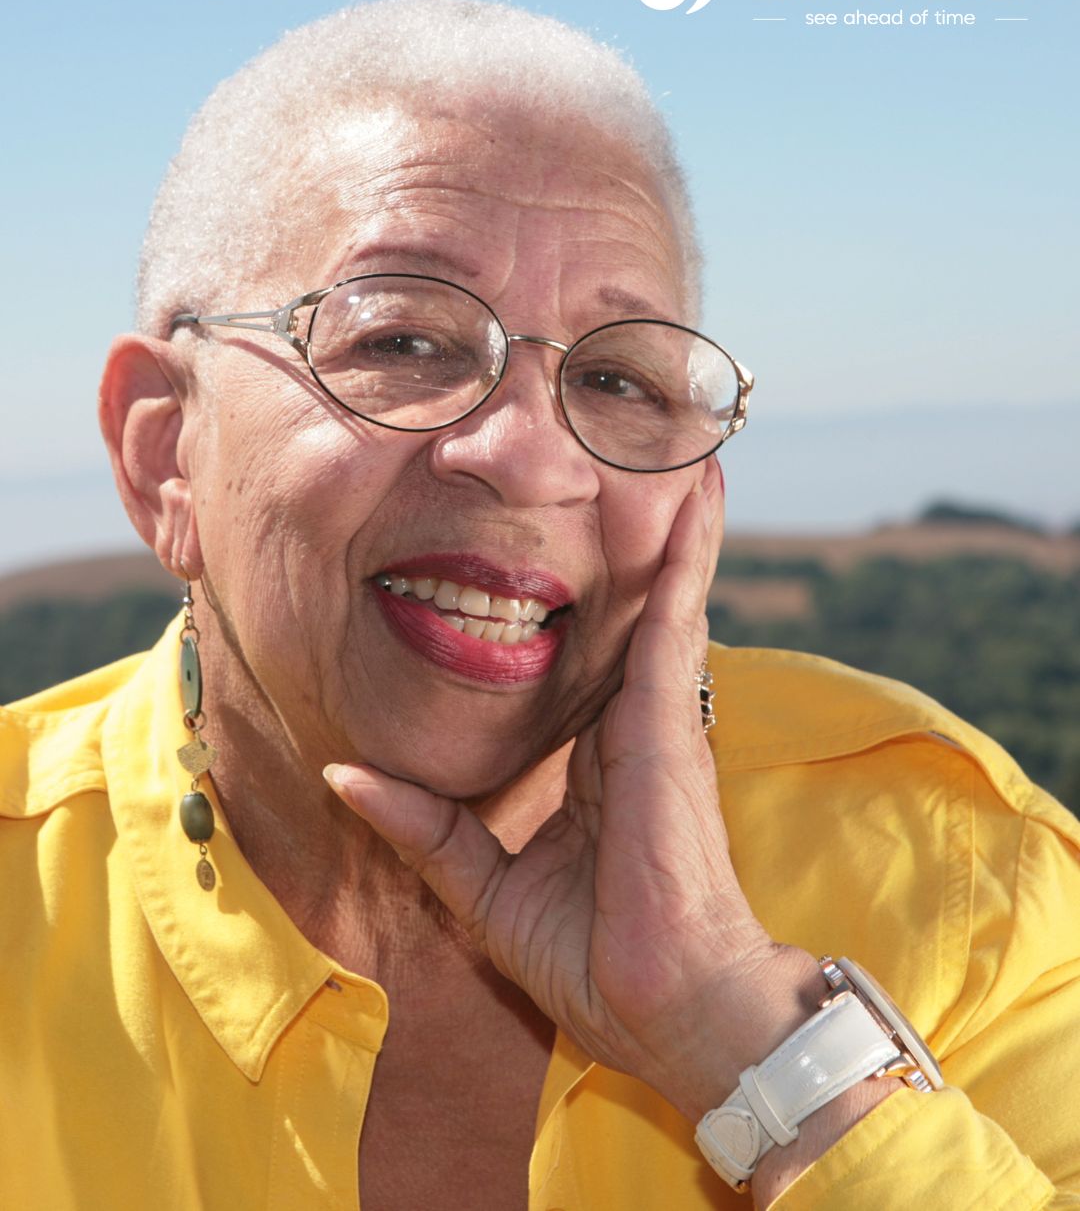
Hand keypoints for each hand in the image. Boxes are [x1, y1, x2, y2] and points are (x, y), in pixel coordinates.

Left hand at [325, 459, 812, 1117]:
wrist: (665, 1006)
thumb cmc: (592, 958)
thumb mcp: (480, 887)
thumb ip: (421, 826)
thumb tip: (344, 777)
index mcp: (595, 759)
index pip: (585, 659)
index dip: (578, 602)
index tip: (565, 548)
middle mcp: (630, 723)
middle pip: (628, 609)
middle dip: (633, 537)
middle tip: (625, 459)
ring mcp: (655, 713)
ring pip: (662, 593)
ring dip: (669, 519)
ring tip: (670, 445)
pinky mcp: (667, 713)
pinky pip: (676, 610)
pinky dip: (688, 548)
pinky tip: (693, 490)